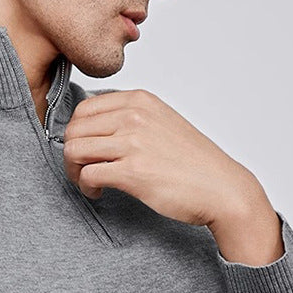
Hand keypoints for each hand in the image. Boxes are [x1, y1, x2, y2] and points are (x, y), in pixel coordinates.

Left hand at [62, 88, 269, 232]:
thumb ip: (131, 118)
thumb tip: (94, 127)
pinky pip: (88, 174)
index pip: (84, 108)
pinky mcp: (132, 171)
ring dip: (74, 170)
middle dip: (71, 153)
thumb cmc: (193, 162)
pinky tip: (98, 192)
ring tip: (88, 182)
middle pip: (74, 129)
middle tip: (81, 170)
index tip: (85, 150)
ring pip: (74, 150)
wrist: (222, 188)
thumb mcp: (162, 122)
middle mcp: (134, 116)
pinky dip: (86, 186)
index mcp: (140, 100)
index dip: (76, 132)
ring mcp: (133, 142)